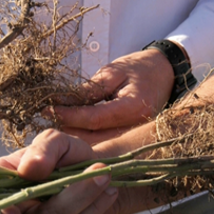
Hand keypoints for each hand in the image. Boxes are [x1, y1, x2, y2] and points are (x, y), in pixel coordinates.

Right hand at [0, 129, 120, 213]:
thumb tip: (30, 169)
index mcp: (4, 186)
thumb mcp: (58, 141)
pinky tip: (108, 192)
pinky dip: (96, 210)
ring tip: (106, 176)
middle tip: (100, 170)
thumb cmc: (68, 156)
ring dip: (88, 200)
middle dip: (71, 196)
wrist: (95, 172)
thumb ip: (44, 148)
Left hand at [50, 49, 172, 144]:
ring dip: (75, 136)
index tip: (47, 109)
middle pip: (93, 139)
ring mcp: (135, 137)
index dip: (68, 115)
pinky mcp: (132, 140)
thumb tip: (61, 101)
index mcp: (132, 108)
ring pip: (97, 145)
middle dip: (68, 130)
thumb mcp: (113, 72)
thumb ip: (89, 90)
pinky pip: (105, 143)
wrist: (167, 73)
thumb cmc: (140, 68)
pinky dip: (87, 137)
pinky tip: (73, 128)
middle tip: (48, 118)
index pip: (93, 119)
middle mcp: (135, 128)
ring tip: (57, 122)